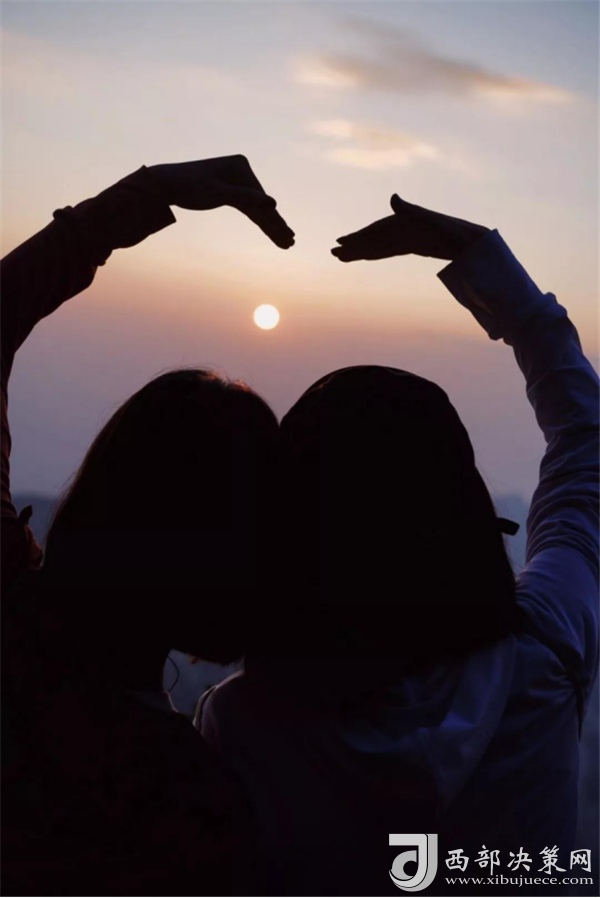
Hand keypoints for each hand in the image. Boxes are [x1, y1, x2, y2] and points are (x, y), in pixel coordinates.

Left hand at [146, 156, 294, 248]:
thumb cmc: (188, 186)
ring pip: (256, 208)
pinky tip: (269, 230)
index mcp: (241, 167)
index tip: (288, 238)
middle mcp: (241, 171)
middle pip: (261, 204)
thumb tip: (273, 203)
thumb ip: (245, 197)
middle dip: (275, 225)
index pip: (260, 200)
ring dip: (270, 226)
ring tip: (286, 243)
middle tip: (290, 243)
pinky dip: (258, 220)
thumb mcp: (216, 193)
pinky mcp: (230, 190)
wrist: (165, 184)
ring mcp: (237, 181)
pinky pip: (247, 208)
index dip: (274, 221)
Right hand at [331, 195, 488, 262]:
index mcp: (403, 221)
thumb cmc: (452, 230)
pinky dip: (376, 254)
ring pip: (379, 246)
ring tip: (343, 257)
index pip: (375, 232)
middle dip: (354, 246)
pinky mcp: (414, 245)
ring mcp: (407, 237)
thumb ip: (410, 210)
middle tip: (334, 252)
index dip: (357, 238)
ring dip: (361, 251)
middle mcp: (402, 228)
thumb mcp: (431, 220)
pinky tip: (367, 256)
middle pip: (373, 239)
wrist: (471, 240)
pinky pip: (389, 251)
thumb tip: (393, 197)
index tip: (340, 243)